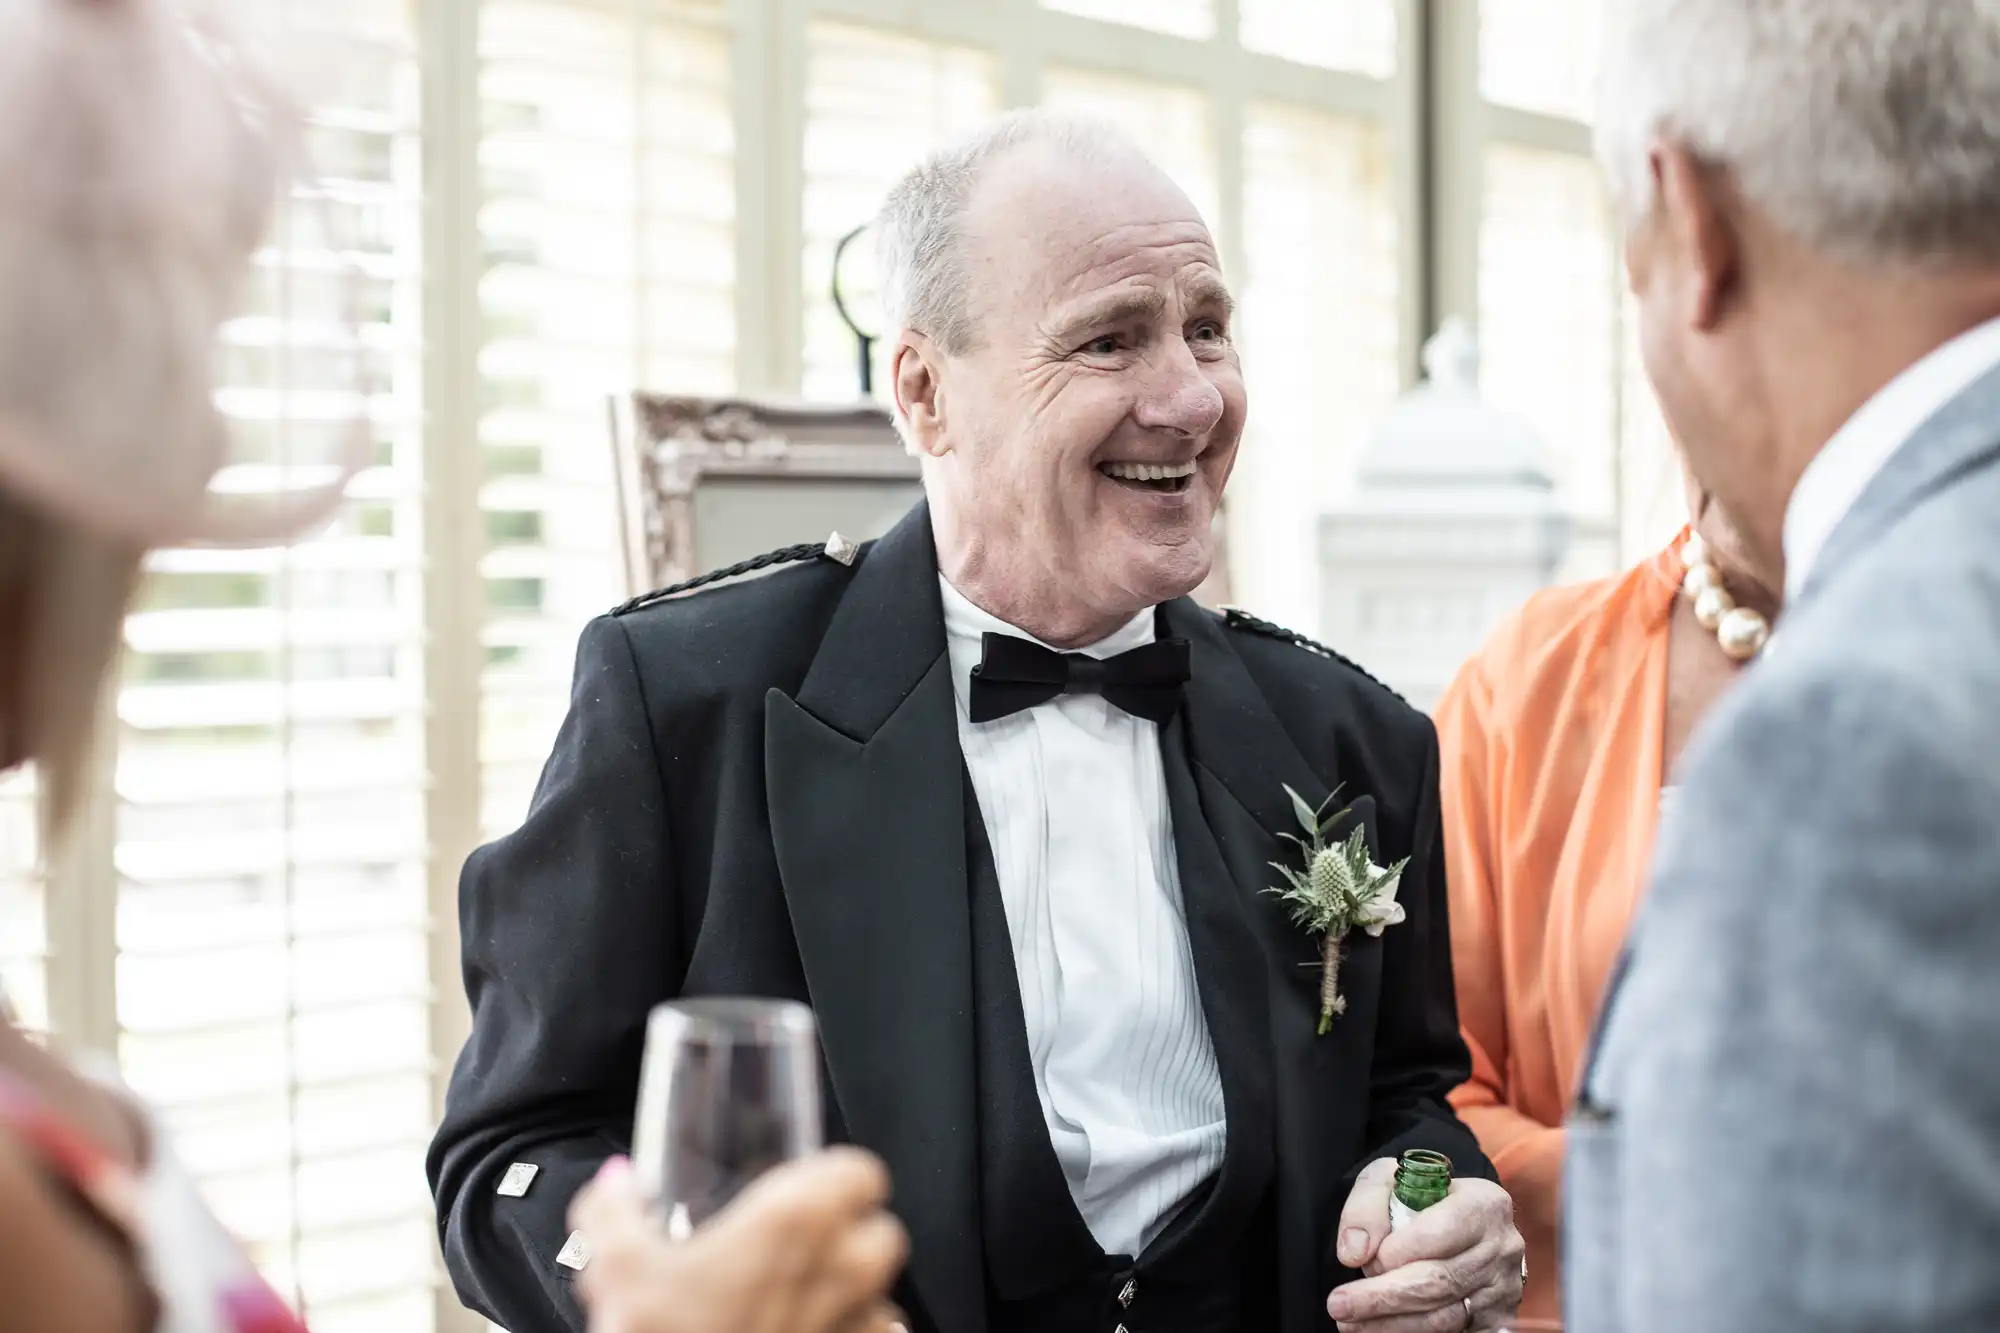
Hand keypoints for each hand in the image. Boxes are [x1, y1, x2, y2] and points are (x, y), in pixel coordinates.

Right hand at [569, 1148, 909, 1332]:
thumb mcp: (617, 1267)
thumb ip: (614, 1210)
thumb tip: (615, 1184)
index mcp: (797, 1220)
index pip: (862, 1170)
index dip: (836, 1176)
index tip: (810, 1185)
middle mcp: (842, 1268)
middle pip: (882, 1230)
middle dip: (851, 1235)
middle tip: (803, 1245)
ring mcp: (857, 1323)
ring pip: (883, 1293)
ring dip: (854, 1293)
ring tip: (804, 1301)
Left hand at [1325, 1157, 1524, 1331]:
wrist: (1456, 1220)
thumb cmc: (1420, 1197)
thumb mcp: (1390, 1180)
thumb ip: (1367, 1206)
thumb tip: (1354, 1253)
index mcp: (1484, 1203)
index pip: (1441, 1233)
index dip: (1399, 1252)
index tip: (1365, 1261)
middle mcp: (1500, 1247)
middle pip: (1440, 1281)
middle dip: (1384, 1297)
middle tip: (1339, 1306)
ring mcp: (1501, 1288)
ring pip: (1444, 1317)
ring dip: (1391, 1324)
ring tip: (1350, 1322)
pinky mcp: (1495, 1319)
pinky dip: (1410, 1332)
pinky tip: (1378, 1330)